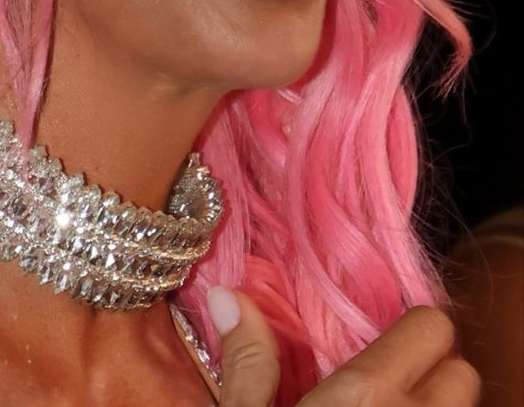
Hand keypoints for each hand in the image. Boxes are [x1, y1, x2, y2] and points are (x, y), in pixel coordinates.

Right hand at [207, 285, 481, 405]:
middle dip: (434, 368)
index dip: (411, 326)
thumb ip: (248, 360)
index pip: (433, 329)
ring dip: (436, 402)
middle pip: (463, 374)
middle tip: (390, 372)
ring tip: (394, 403)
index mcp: (366, 398)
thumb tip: (230, 297)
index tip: (380, 334)